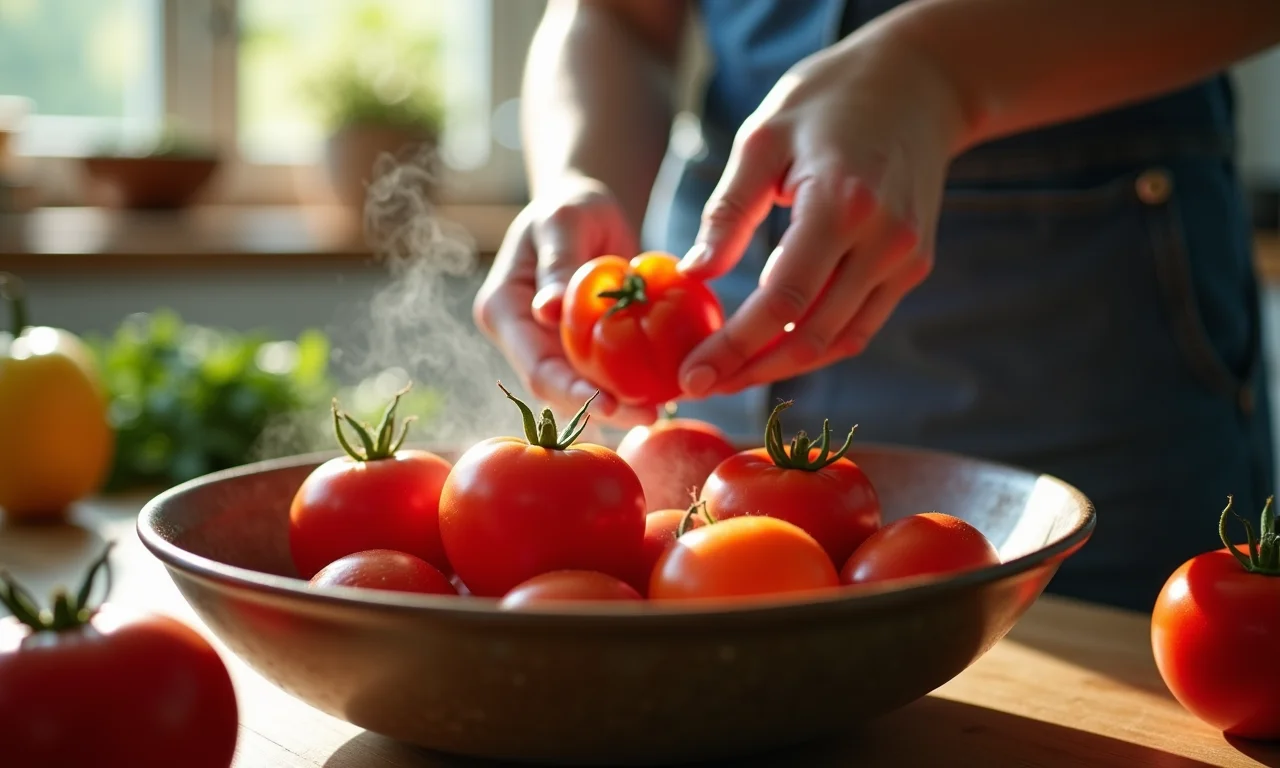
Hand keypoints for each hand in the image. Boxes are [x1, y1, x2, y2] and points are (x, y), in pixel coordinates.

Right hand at [473, 176, 658, 425]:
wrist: (582, 209)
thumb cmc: (570, 206)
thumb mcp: (564, 222)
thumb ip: (558, 265)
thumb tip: (546, 312)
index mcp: (503, 310)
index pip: (535, 366)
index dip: (571, 392)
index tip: (611, 405)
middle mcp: (521, 337)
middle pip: (556, 389)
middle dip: (600, 408)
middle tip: (649, 416)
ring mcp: (548, 346)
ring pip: (580, 389)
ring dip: (618, 405)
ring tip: (659, 411)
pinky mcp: (576, 348)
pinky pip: (601, 374)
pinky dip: (629, 385)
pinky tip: (663, 391)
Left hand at [675, 26, 968, 397]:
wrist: (919, 81)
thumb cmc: (827, 101)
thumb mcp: (763, 139)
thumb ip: (729, 212)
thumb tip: (693, 273)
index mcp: (841, 205)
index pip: (782, 302)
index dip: (734, 347)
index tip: (691, 374)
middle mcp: (883, 241)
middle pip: (811, 336)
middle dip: (750, 369)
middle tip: (698, 383)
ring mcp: (905, 258)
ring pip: (839, 341)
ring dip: (782, 367)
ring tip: (729, 374)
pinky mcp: (914, 265)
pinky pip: (860, 324)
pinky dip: (815, 345)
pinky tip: (773, 350)